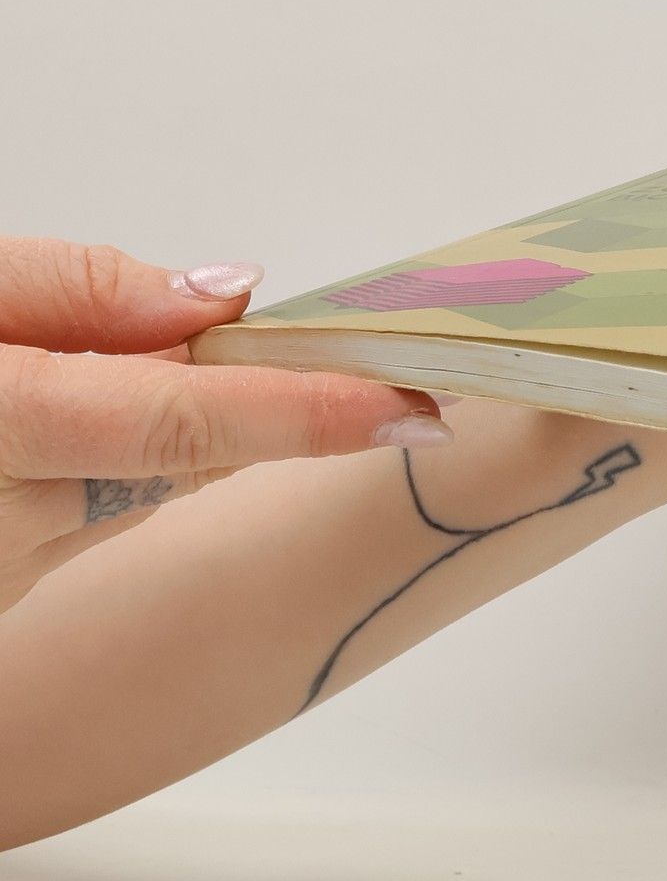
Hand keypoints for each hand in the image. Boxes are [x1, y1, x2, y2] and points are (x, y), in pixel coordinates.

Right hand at [0, 238, 448, 616]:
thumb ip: (69, 289)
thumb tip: (223, 294)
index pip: (180, 425)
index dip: (304, 416)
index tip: (411, 412)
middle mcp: (2, 530)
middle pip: (186, 460)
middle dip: (276, 408)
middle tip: (384, 367)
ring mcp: (5, 574)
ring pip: (155, 485)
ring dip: (193, 426)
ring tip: (232, 370)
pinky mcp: (3, 590)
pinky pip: (105, 509)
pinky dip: (133, 457)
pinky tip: (124, 414)